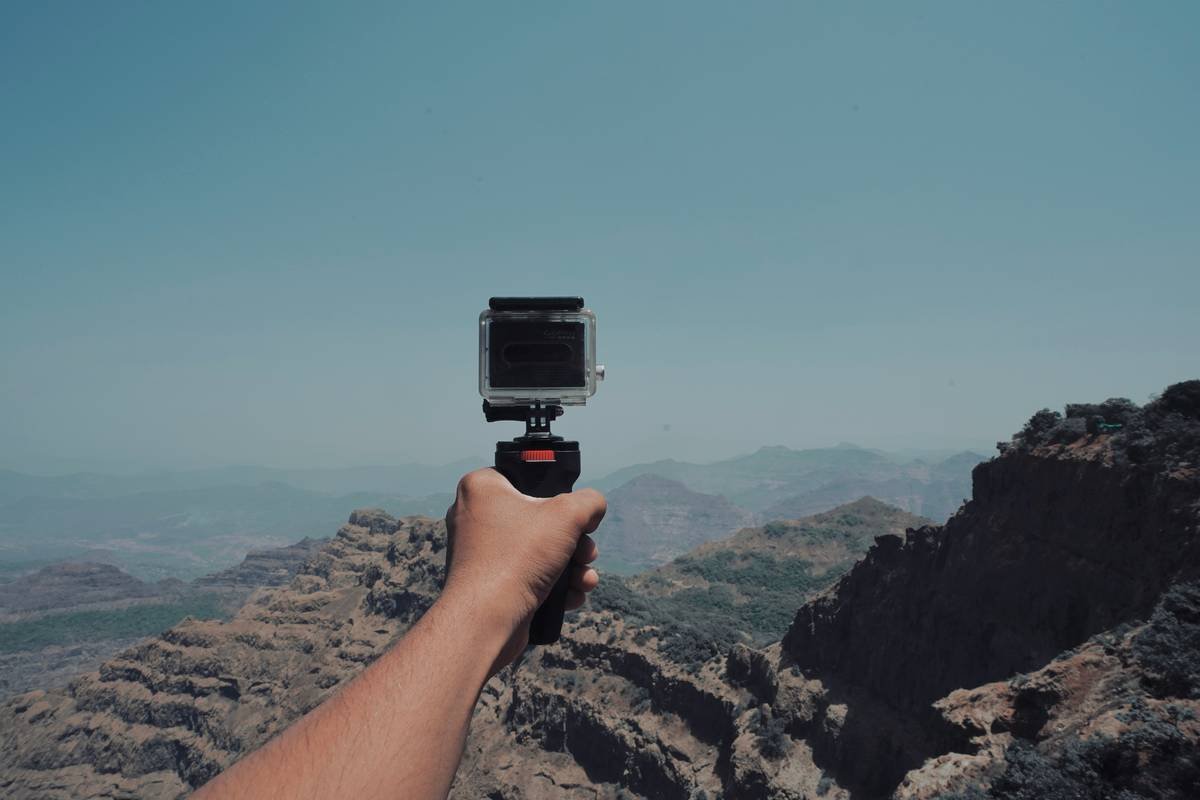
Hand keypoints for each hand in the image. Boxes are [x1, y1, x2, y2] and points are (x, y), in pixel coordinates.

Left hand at [443, 468, 605, 671]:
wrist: (487, 620)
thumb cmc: (518, 558)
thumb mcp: (567, 515)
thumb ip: (589, 502)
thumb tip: (593, 508)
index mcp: (482, 488)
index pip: (528, 478)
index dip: (557, 494)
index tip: (573, 513)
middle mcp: (476, 516)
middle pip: (542, 519)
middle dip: (575, 541)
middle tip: (586, 552)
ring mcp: (482, 552)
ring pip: (540, 551)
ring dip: (572, 566)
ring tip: (584, 580)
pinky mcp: (490, 582)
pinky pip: (529, 575)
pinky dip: (554, 585)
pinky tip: (572, 596)